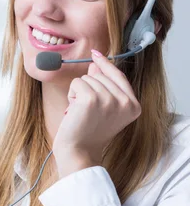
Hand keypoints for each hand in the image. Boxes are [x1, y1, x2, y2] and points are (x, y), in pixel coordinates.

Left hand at [52, 49, 141, 177]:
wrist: (78, 151)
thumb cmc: (88, 131)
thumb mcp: (102, 107)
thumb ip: (104, 86)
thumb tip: (96, 64)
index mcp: (134, 106)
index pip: (119, 76)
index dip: (106, 64)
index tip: (96, 53)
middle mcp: (126, 102)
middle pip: (101, 75)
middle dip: (88, 88)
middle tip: (86, 110)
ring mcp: (110, 100)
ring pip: (87, 78)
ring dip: (78, 92)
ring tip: (81, 112)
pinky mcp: (91, 99)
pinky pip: (77, 83)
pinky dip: (71, 94)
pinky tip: (74, 110)